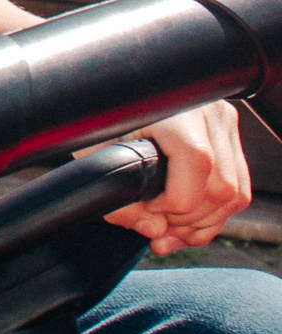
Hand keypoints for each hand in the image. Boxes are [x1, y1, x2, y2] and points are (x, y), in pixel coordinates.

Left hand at [108, 101, 249, 253]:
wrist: (108, 101)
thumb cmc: (98, 129)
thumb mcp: (96, 162)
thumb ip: (118, 202)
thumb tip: (154, 229)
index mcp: (173, 109)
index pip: (197, 162)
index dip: (175, 200)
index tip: (149, 207)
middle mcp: (206, 110)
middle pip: (221, 186)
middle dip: (189, 220)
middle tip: (158, 229)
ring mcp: (221, 122)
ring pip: (235, 193)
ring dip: (203, 223)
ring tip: (169, 232)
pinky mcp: (226, 137)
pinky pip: (237, 190)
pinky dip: (213, 216)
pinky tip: (184, 225)